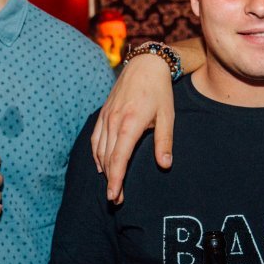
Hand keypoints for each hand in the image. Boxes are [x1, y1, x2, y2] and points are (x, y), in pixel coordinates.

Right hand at [90, 54, 174, 202]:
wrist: (145, 65)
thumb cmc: (159, 91)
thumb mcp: (167, 116)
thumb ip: (164, 142)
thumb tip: (165, 165)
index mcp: (129, 124)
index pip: (118, 159)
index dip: (115, 180)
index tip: (115, 196)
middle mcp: (113, 122)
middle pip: (107, 158)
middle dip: (110, 180)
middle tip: (116, 199)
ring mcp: (106, 117)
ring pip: (99, 150)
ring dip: (103, 170)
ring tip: (111, 185)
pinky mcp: (104, 113)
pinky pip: (95, 138)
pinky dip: (96, 154)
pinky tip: (101, 164)